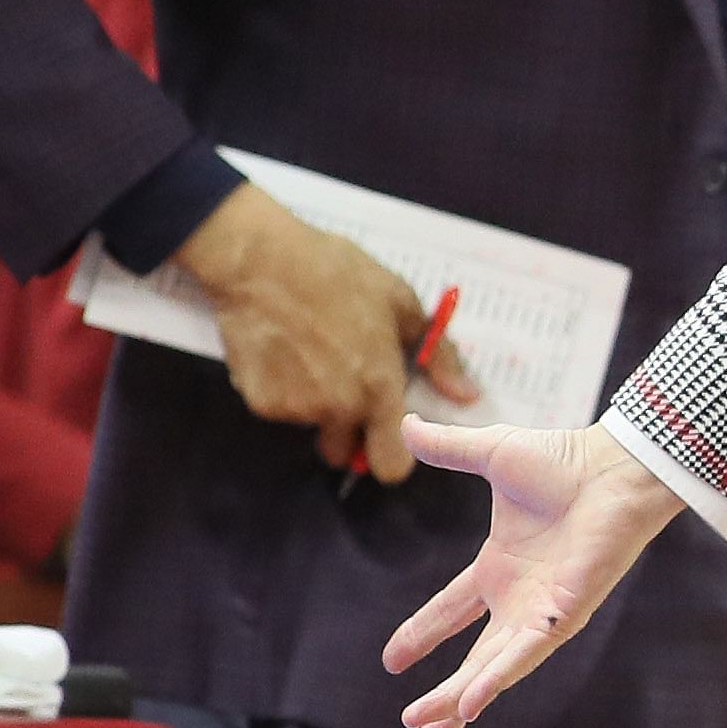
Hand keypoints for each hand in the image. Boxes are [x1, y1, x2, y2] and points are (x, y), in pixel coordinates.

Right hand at [177, 184, 480, 478]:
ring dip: (317, 406)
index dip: (393, 455)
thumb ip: (439, 357)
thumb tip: (467, 396)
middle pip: (346, 452)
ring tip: (314, 353)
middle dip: (350, 432)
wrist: (260, 261)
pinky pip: (282, 410)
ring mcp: (295, 409)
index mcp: (379, 387)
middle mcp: (338, 408)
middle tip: (347, 385)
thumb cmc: (337, 273)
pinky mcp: (259, 402)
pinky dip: (285, 391)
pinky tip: (286, 350)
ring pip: (313, 427)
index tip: (392, 433)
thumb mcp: (402, 302)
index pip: (392, 466)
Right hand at [385, 420, 690, 727]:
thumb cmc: (566, 461)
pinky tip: (469, 705)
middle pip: (475, 658)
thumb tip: (407, 424)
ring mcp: (542, 610)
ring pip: (494, 667)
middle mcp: (520, 596)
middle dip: (444, 695)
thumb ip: (450, 448)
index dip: (423, 634)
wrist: (616, 465)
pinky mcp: (564, 613)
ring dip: (459, 699)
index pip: (453, 610)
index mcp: (501, 567)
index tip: (391, 661)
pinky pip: (524, 655)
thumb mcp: (493, 455)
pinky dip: (497, 679)